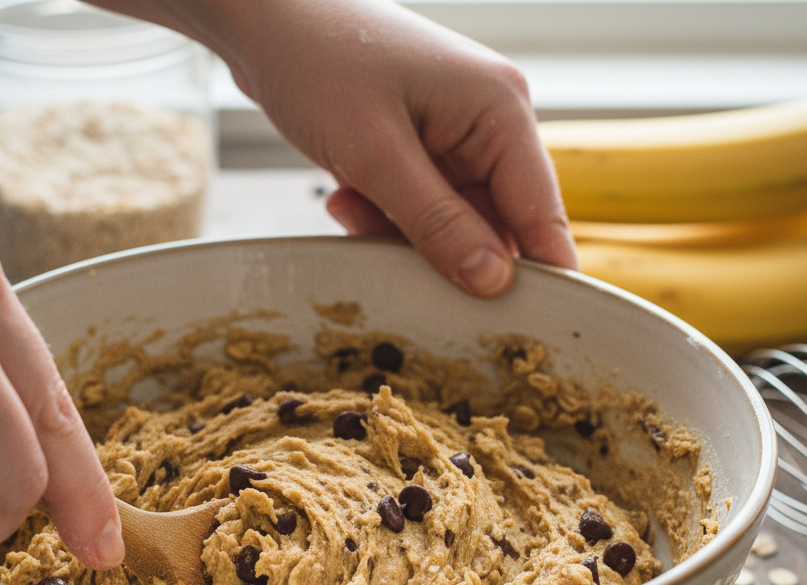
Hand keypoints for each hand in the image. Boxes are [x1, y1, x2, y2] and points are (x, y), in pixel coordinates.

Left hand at [122, 0, 577, 296]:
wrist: (265, 19)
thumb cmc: (320, 62)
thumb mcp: (376, 155)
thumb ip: (438, 224)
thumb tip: (493, 282)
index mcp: (500, 112)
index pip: (541, 214)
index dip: (539, 276)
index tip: (529, 331)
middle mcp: (489, 124)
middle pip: (494, 227)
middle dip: (443, 252)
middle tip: (391, 254)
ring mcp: (455, 137)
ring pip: (451, 225)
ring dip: (401, 234)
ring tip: (352, 203)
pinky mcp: (422, 149)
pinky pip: (420, 210)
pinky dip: (383, 216)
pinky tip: (346, 196)